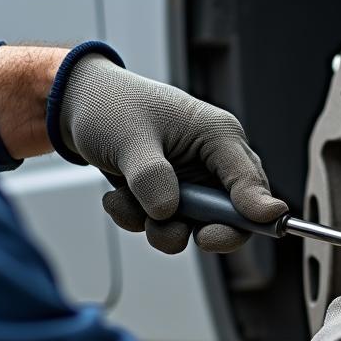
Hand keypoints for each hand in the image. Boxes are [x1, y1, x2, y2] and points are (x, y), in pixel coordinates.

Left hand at [59, 55, 286, 253]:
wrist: (77, 107)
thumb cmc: (110, 106)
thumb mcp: (130, 139)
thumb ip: (152, 177)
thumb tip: (169, 212)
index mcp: (218, 136)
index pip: (251, 181)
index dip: (258, 209)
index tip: (263, 225)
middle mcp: (212, 162)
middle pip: (234, 216)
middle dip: (205, 229)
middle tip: (188, 235)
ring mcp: (192, 183)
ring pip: (195, 227)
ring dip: (158, 226)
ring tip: (125, 202)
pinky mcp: (170, 196)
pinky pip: (165, 225)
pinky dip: (138, 219)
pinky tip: (118, 196)